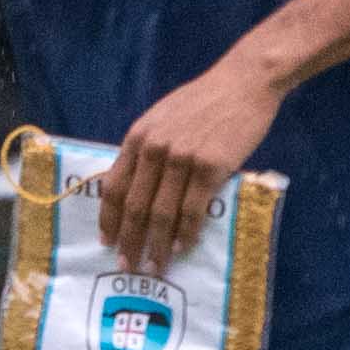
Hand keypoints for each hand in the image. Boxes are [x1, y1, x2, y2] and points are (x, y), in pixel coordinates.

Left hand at [98, 54, 284, 274]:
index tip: (106, 241)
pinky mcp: (210, 167)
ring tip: (154, 267)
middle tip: (126, 265)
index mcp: (137, 137)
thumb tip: (136, 186)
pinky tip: (182, 248)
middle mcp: (154, 149)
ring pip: (162, 214)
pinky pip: (193, 210)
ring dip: (157, 246)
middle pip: (134, 206)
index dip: (108, 218)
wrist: (243, 82)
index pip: (113, 186)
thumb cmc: (203, 101)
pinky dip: (186, 234)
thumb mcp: (161, 117)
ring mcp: (181, 159)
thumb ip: (146, 148)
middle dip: (128, 241)